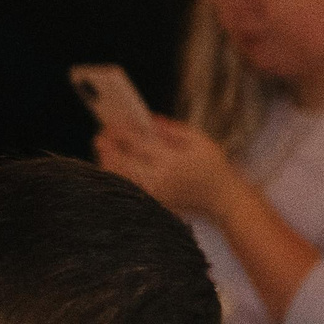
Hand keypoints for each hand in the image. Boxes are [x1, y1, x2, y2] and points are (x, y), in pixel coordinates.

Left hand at [93, 114, 240, 219]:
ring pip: (121, 178)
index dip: (121, 132)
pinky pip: (128, 188)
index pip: (138, 144)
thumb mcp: (199, 140)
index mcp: (172, 162)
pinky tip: (114, 164)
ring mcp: (154, 194)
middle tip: (100, 135)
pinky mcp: (152, 203)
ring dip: (109, 162)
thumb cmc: (213, 167)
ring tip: (104, 148)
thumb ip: (171, 129)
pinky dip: (118, 175)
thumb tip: (147, 119)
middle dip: (108, 148)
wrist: (223, 201)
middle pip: (122, 163)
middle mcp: (159, 180)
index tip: (111, 123)